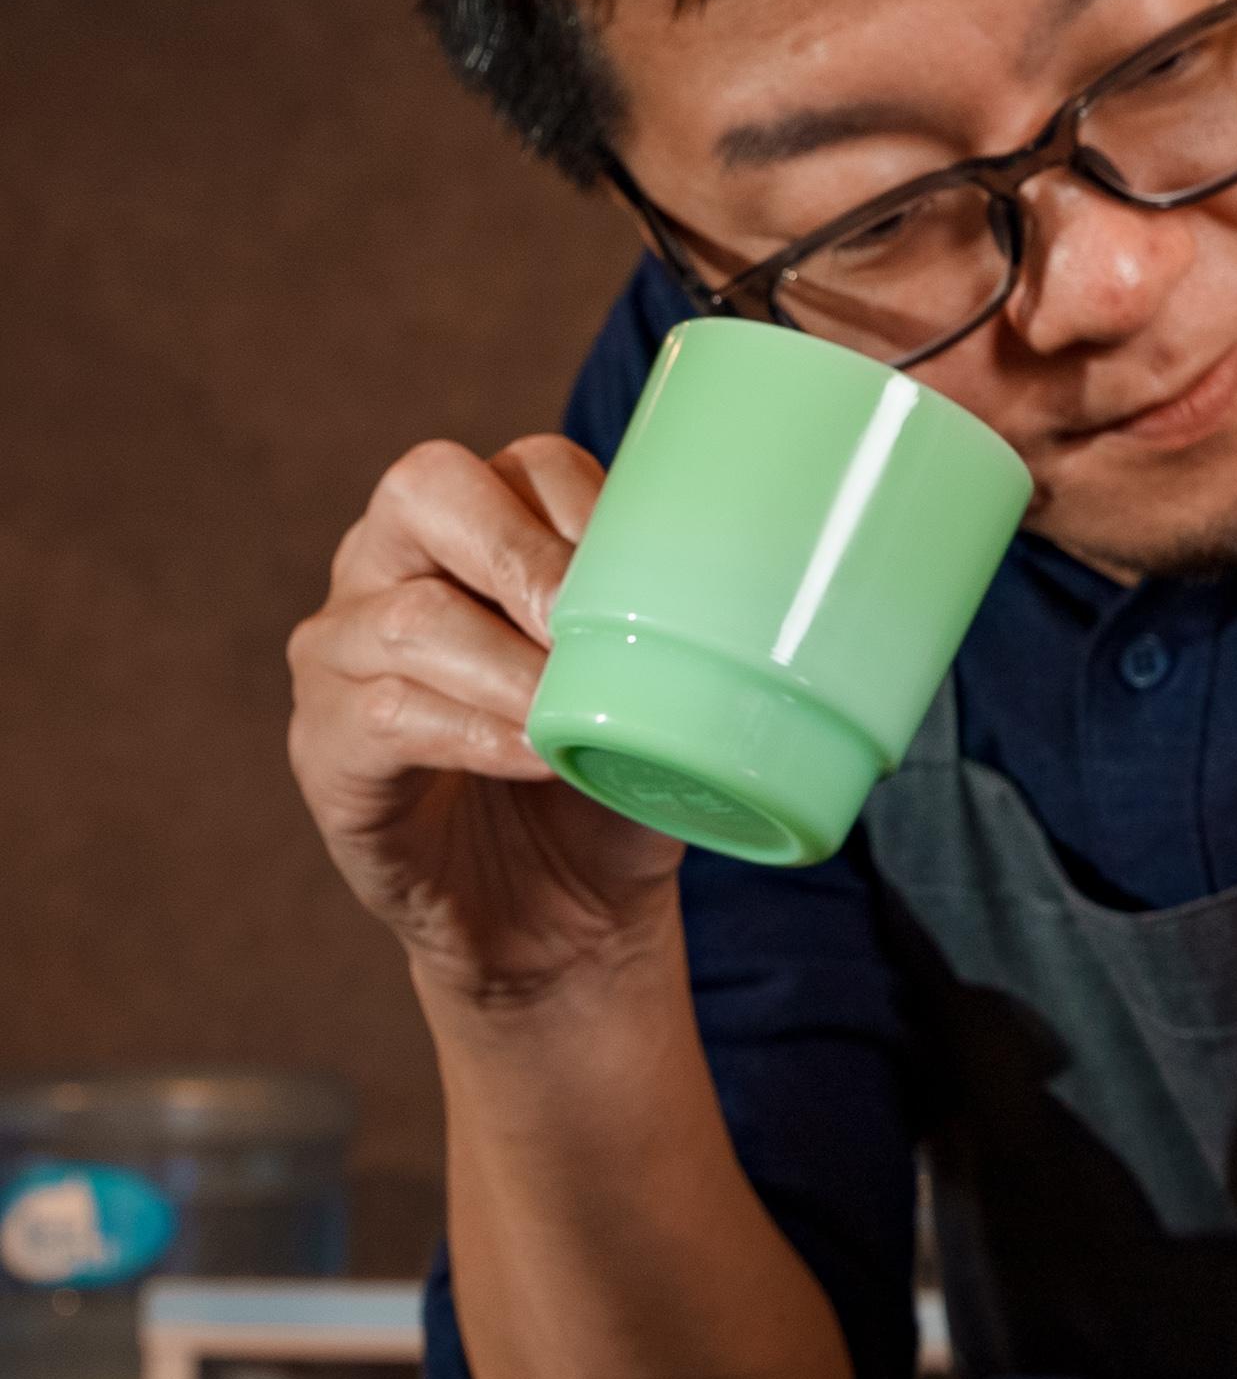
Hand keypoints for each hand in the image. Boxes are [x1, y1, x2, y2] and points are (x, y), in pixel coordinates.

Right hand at [286, 435, 679, 1005]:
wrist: (558, 913)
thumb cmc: (610, 774)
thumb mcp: (655, 687)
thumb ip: (676, 621)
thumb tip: (771, 587)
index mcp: (478, 527)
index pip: (528, 465)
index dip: (595, 509)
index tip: (661, 577)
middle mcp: (389, 564)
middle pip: (428, 491)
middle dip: (525, 555)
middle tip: (590, 629)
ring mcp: (340, 650)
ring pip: (408, 617)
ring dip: (512, 666)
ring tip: (574, 714)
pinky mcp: (323, 744)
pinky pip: (385, 717)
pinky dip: (477, 735)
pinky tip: (537, 757)